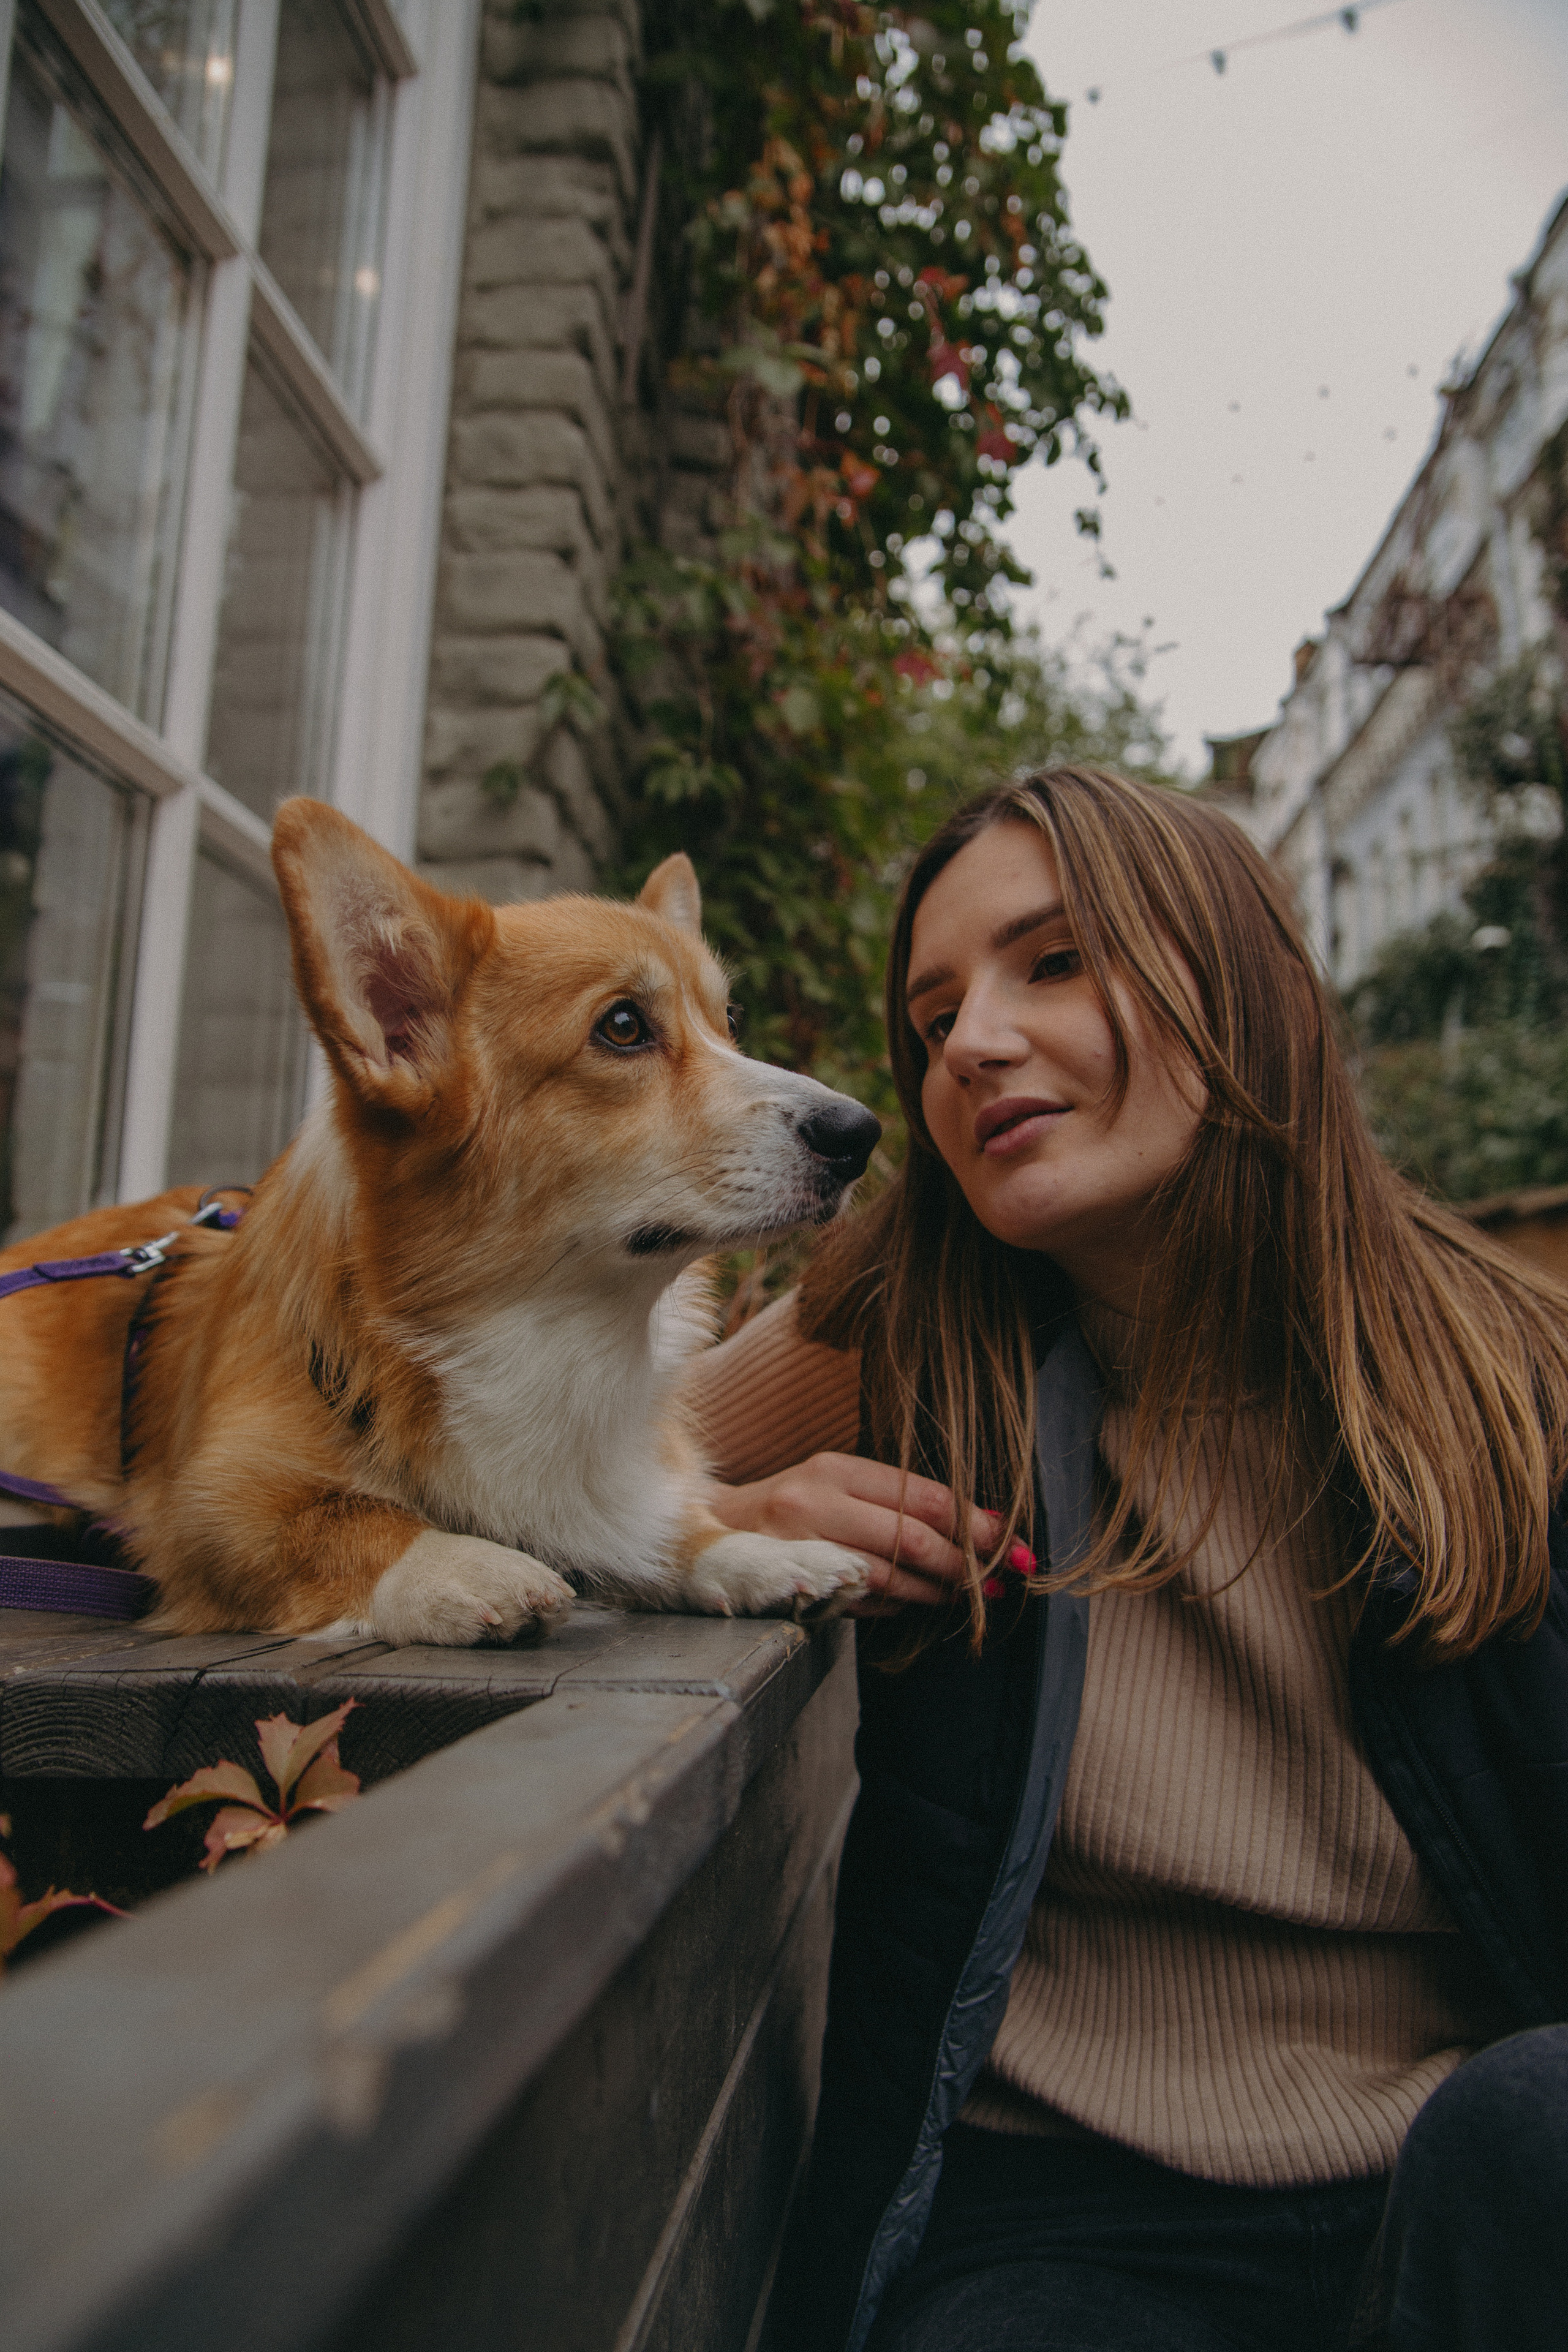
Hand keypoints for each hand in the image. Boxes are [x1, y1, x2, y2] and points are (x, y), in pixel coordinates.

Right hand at [705, 1452, 1021, 1614]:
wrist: (709, 1534)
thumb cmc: (791, 1508)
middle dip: (962, 1564)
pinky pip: (861, 1603)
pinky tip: (912, 1601)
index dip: (972, 1522)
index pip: (921, 1495)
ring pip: (889, 1577)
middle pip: (911, 1538)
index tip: (1005, 1540)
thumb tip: (982, 1522)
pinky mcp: (789, 1586)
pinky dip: (896, 1605)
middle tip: (995, 1580)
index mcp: (835, 1469)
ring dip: (935, 1593)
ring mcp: (797, 1546)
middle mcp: (813, 1502)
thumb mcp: (840, 1488)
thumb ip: (900, 1501)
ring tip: (963, 1597)